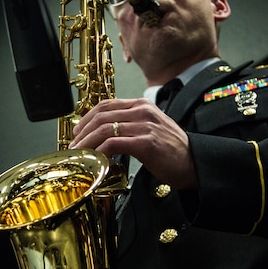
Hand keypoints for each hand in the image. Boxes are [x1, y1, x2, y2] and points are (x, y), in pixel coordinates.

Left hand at [70, 98, 196, 189]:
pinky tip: (95, 160)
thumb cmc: (172, 151)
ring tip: (79, 154)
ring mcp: (144, 125)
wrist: (194, 163)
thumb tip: (106, 134)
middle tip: (73, 146)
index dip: (87, 117)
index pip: (107, 104)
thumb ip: (131, 125)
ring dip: (87, 143)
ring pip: (104, 129)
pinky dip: (99, 152)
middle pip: (101, 115)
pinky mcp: (145, 142)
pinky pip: (113, 143)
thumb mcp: (151, 129)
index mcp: (142, 105)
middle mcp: (142, 111)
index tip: (78, 131)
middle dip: (82, 131)